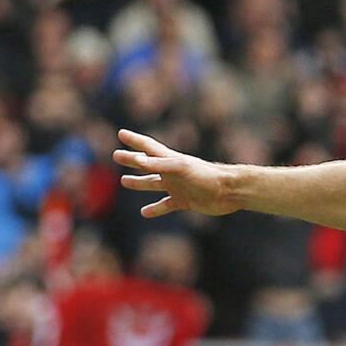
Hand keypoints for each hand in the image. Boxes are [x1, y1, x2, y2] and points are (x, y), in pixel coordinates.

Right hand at [113, 129, 235, 218]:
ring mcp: (177, 187)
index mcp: (170, 159)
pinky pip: (165, 205)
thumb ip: (160, 164)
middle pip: (146, 165)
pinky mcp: (183, 202)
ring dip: (139, 184)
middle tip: (116, 156)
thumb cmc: (206, 176)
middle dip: (132, 160)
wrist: (228, 192)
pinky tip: (145, 212)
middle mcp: (171, 172)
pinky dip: (155, 209)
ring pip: (153, 185)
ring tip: (125, 182)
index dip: (134, 140)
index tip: (121, 133)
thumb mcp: (181, 167)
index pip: (148, 147)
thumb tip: (139, 160)